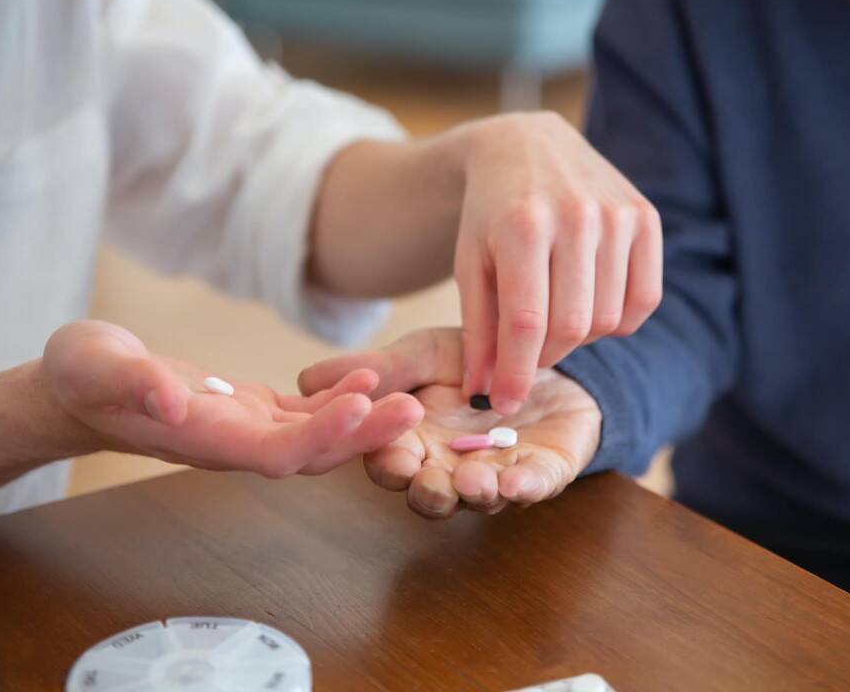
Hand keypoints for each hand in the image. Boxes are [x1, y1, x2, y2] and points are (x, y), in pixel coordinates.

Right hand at [41, 320, 422, 477]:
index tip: (362, 408)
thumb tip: (173, 400)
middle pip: (310, 451)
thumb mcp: (96, 366)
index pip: (273, 453)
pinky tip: (369, 377)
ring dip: (362, 419)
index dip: (320, 436)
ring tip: (408, 394)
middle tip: (413, 408)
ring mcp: (245, 430)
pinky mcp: (251, 410)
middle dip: (362, 433)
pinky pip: (303, 413)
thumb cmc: (82, 375)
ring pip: (315, 435)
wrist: (79, 388)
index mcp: (203, 439)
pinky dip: (337, 399)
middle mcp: (233, 443)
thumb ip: (134, 383)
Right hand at [299, 328, 601, 518]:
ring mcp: (497, 474)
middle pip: (429, 494)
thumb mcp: (424, 354)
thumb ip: (379, 369)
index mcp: (414, 443)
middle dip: (428, 491)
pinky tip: (516, 480)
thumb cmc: (476, 358)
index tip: (390, 452)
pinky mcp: (543, 471)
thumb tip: (305, 379)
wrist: (544, 351)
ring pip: (479, 499)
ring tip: (472, 482)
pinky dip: (525, 488)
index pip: (390, 464)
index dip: (387, 462)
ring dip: (473, 495)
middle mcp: (450, 468)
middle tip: (428, 479)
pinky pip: (534, 486)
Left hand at [453, 113, 661, 413]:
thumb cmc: (490, 214)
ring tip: (555, 317)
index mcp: (522, 225)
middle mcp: (576, 215)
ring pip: (608, 318)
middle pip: (572, 326)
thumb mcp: (470, 265)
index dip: (516, 373)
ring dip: (580, 336)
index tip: (504, 402)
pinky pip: (643, 300)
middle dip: (546, 356)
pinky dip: (618, 320)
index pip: (526, 323)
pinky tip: (590, 303)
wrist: (525, 146)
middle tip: (529, 351)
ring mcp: (617, 214)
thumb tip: (483, 394)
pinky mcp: (646, 217)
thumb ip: (477, 330)